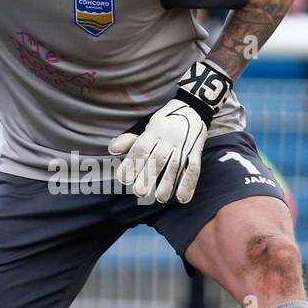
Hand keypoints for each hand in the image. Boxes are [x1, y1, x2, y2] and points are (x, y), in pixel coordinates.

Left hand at [107, 60, 231, 203]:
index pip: (141, 148)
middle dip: (148, 176)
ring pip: (175, 166)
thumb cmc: (164, 122)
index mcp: (153, 130)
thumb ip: (129, 141)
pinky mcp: (196, 150)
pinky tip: (182, 198)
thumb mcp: (146, 126)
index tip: (124, 180)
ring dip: (168, 184)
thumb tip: (111, 150)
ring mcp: (184, 144)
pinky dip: (188, 184)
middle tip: (140, 192)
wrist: (193, 108)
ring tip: (160, 198)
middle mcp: (168, 137)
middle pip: (158, 159)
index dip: (132, 164)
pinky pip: (193, 168)